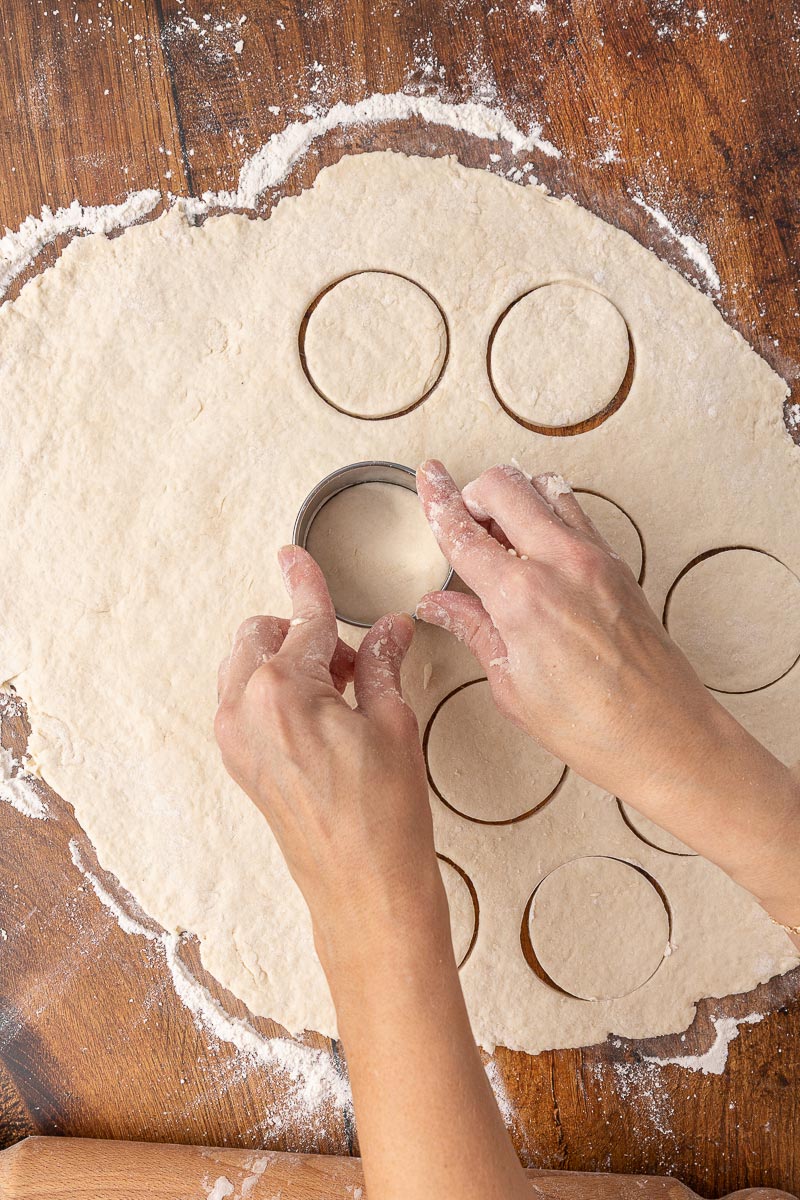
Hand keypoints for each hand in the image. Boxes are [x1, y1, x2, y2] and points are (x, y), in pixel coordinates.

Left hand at [214, 545, 443, 977]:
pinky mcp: (240, 765)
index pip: (302, 618)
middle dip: (303, 634)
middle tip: (351, 661)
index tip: (293, 555)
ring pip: (247, 667)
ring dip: (287, 662)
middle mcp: (246, 709)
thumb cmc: (385, 817)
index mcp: (284, 690)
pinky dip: (274, 693)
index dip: (307, 582)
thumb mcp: (393, 724)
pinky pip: (243, 703)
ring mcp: (237, 740)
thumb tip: (388, 628)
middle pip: (262, 636)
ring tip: (340, 694)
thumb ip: (379, 664)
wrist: (364, 890)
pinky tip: (320, 718)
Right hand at [415, 459, 724, 804]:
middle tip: (463, 520)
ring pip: (544, 487)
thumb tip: (436, 606)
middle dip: (474, 492)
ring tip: (501, 532)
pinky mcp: (617, 564)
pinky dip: (550, 513)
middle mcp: (559, 563)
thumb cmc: (591, 726)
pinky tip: (539, 547)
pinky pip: (576, 514)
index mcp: (521, 597)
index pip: (463, 531)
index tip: (426, 476)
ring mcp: (594, 558)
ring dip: (515, 496)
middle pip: (504, 486)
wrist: (665, 735)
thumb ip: (473, 630)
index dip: (436, 500)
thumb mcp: (511, 685)